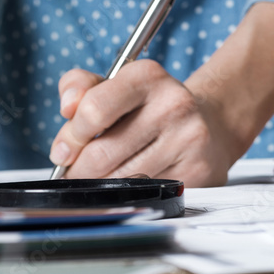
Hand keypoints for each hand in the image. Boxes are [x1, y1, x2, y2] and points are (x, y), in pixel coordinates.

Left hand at [47, 3, 273, 187]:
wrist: (211, 123)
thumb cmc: (149, 106)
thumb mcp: (113, 84)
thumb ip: (78, 87)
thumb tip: (67, 107)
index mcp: (146, 76)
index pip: (94, 109)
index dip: (70, 137)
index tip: (62, 151)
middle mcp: (173, 104)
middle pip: (103, 152)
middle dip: (79, 170)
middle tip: (73, 174)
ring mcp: (188, 140)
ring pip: (122, 179)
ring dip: (99, 187)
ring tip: (96, 181)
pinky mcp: (199, 172)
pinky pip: (146, 195)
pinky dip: (126, 198)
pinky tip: (124, 189)